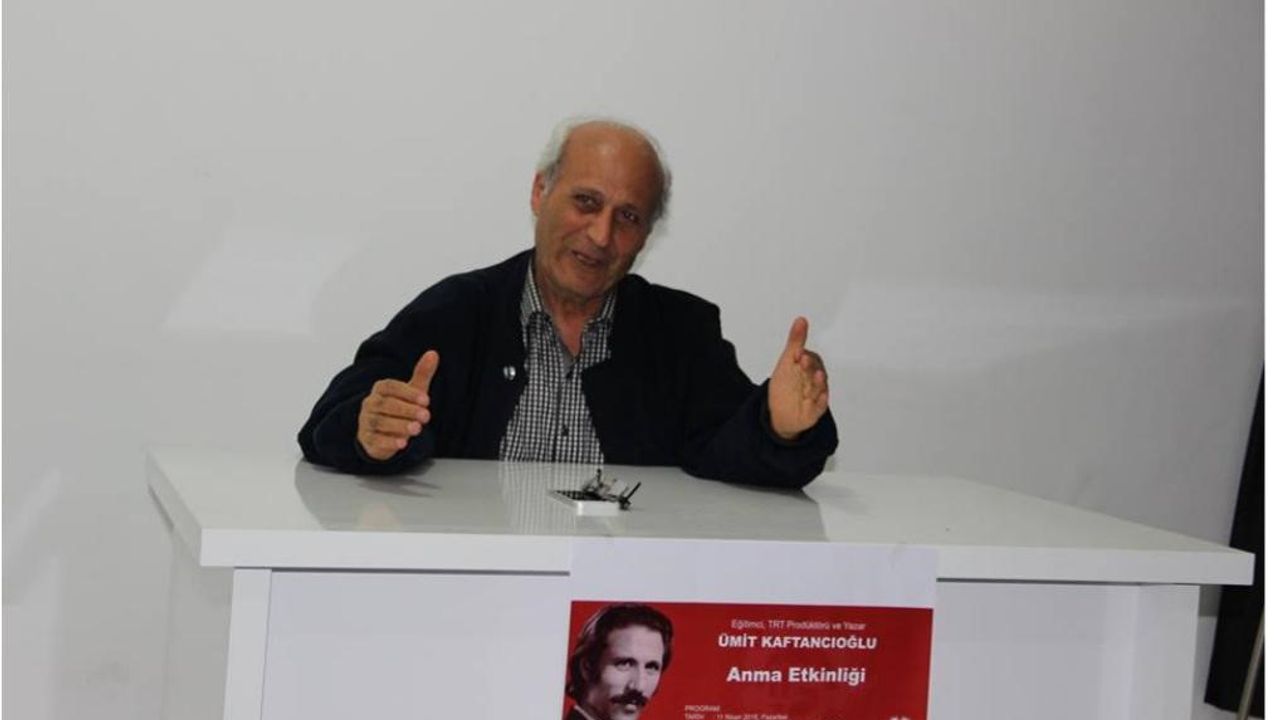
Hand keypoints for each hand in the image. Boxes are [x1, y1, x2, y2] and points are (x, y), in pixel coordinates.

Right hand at [357, 350, 438, 459]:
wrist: (380, 433)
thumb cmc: (399, 408)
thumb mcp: (412, 392)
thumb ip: (422, 374)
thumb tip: (433, 353)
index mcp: (381, 389)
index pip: (391, 387)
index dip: (408, 393)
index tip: (426, 400)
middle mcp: (370, 403)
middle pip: (385, 405)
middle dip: (407, 410)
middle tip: (426, 416)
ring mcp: (366, 421)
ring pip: (380, 422)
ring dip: (399, 426)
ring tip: (417, 429)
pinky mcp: (367, 439)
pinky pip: (375, 440)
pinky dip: (388, 442)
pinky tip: (402, 444)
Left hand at [767, 317, 829, 439]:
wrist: (780, 412)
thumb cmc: (787, 384)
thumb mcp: (787, 361)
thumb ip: (796, 341)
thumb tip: (801, 319)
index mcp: (808, 367)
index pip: (811, 359)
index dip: (805, 355)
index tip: (797, 353)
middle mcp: (814, 380)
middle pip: (815, 372)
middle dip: (810, 366)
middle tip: (802, 360)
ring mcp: (815, 395)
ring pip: (820, 388)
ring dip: (819, 382)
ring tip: (817, 376)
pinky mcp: (815, 410)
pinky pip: (820, 406)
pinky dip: (820, 402)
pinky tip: (820, 398)